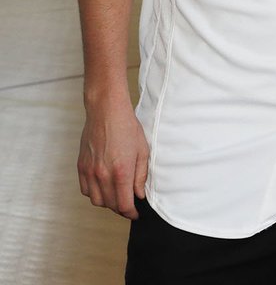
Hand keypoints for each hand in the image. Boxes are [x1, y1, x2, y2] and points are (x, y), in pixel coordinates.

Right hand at [78, 99, 149, 218]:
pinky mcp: (81, 167)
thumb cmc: (128, 128)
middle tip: (129, 205)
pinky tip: (104, 187)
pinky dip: (94, 193)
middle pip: (110, 205)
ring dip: (107, 202)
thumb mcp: (143, 151)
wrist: (106, 112)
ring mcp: (89, 172)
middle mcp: (103, 175)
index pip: (124, 204)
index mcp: (121, 172)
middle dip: (121, 208)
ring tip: (117, 196)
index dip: (131, 213)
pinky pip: (85, 190)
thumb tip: (139, 195)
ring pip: (96, 200)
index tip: (136, 214)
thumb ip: (141, 176)